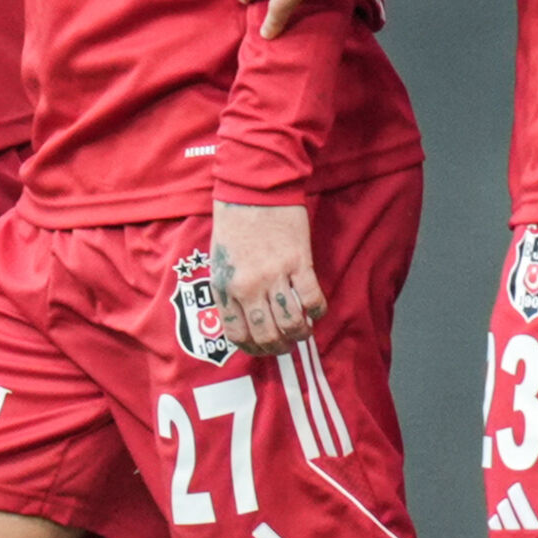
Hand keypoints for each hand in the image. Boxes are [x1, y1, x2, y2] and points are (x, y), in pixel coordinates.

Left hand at [211, 200, 324, 355]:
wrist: (254, 188)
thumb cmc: (234, 222)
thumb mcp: (219, 260)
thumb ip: (229, 290)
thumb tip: (246, 317)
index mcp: (224, 286)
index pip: (238, 335)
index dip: (254, 349)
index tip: (263, 348)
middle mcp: (247, 286)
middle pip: (266, 335)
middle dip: (279, 347)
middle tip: (287, 344)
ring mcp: (274, 275)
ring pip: (291, 323)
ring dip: (300, 333)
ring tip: (304, 331)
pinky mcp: (299, 262)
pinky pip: (312, 299)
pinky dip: (317, 310)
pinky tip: (316, 310)